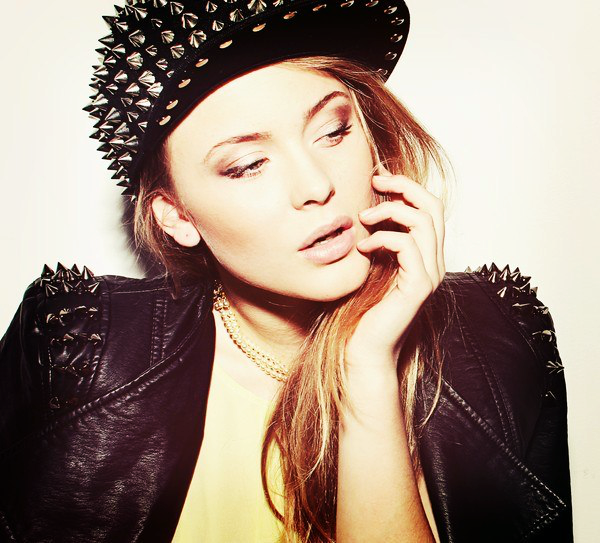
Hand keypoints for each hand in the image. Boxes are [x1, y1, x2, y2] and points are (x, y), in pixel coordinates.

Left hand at [346, 166, 445, 370]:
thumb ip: (378, 238)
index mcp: (426, 255)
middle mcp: (434, 262)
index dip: (407, 187)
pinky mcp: (418, 287)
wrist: (365, 347)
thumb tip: (367, 208)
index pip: (430, 208)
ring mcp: (430, 275)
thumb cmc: (364, 308)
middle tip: (375, 182)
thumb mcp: (372, 264)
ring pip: (423, 222)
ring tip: (363, 218)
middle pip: (433, 206)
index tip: (378, 179)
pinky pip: (407, 247)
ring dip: (390, 212)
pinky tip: (363, 246)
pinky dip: (383, 238)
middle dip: (404, 187)